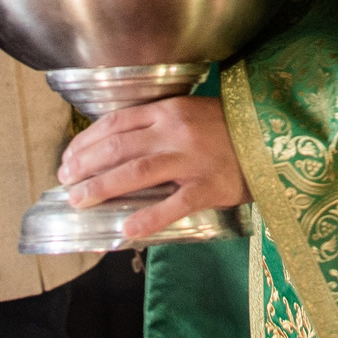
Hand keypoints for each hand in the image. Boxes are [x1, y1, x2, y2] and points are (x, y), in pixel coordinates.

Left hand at [56, 96, 244, 241]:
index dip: (86, 140)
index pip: (116, 122)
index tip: (68, 157)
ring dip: (103, 186)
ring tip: (80, 200)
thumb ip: (157, 125)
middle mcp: (176, 131)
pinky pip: (175, 204)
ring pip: (139, 171)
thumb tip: (114, 146)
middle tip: (64, 181)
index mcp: (169, 110)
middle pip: (120, 146)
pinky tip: (127, 228)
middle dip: (86, 164)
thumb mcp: (190, 113)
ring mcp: (193, 159)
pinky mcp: (210, 187)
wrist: (273, 137)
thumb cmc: (228, 127)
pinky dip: (149, 216)